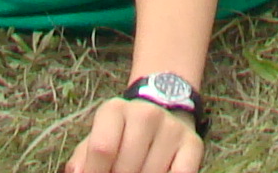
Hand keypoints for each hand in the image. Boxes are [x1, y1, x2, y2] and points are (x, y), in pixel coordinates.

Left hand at [66, 95, 205, 172]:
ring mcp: (171, 128)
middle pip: (126, 168)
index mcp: (115, 110)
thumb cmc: (121, 136)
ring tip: (138, 172)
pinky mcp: (193, 144)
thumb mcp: (97, 139)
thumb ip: (84, 159)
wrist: (161, 112)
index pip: (102, 149)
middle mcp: (145, 113)